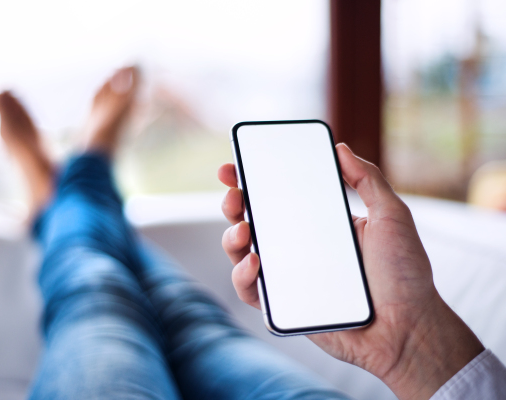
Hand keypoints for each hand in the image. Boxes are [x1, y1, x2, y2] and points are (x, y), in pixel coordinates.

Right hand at [218, 143, 483, 399]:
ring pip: (243, 253)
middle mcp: (298, 247)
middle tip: (234, 195)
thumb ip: (368, 180)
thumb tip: (340, 148)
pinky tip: (256, 263)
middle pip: (252, 221)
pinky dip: (242, 275)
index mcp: (318, 224)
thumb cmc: (405, 274)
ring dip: (232, 238)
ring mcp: (288, 276)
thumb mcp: (392, 216)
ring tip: (244, 230)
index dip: (251, 181)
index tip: (235, 167)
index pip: (277, 197)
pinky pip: (250, 290)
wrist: (408, 328)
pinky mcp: (283, 305)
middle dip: (234, 204)